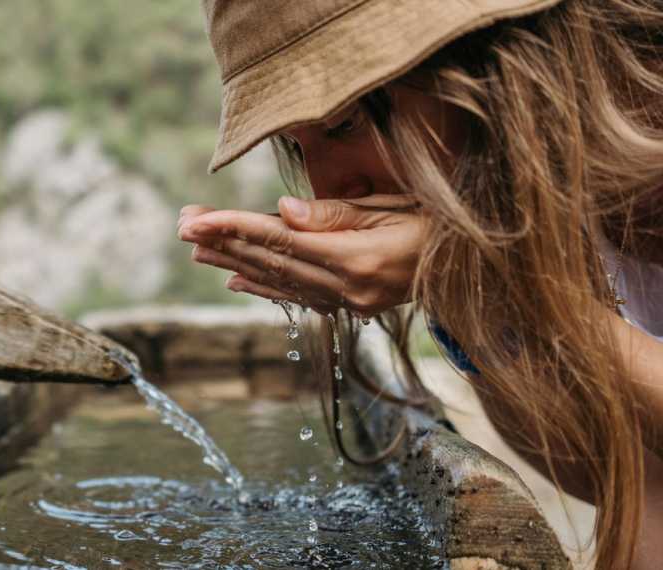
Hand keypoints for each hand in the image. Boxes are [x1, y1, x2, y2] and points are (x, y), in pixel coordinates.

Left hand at [177, 194, 425, 316]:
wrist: (480, 266)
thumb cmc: (441, 223)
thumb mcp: (395, 207)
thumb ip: (336, 215)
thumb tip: (283, 212)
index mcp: (357, 259)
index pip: (281, 240)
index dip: (235, 228)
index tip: (197, 220)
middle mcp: (348, 288)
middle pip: (272, 261)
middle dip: (223, 242)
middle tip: (182, 227)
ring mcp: (350, 303)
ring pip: (279, 280)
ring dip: (234, 263)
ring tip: (196, 249)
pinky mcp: (353, 307)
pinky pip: (298, 296)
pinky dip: (264, 286)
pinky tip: (234, 280)